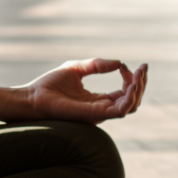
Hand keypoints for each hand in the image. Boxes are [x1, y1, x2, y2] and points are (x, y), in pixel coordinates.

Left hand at [21, 58, 146, 124]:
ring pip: (130, 106)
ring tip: (139, 75)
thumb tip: (119, 62)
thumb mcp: (76, 68)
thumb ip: (96, 65)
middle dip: (141, 84)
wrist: (32, 96)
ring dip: (138, 90)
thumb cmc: (50, 85)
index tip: (129, 66)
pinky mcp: (94, 114)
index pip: (124, 93)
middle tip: (144, 69)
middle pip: (132, 101)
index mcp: (98, 100)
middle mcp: (101, 108)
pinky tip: (131, 84)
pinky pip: (119, 111)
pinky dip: (129, 98)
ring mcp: (99, 113)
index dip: (131, 80)